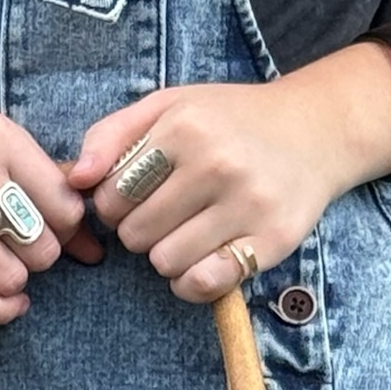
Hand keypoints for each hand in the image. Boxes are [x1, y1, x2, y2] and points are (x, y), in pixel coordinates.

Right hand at [0, 75, 103, 322]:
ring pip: (10, 277)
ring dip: (13, 284)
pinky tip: (2, 304)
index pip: (65, 206)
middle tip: (16, 251)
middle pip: (42, 248)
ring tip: (0, 271)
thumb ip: (40, 185)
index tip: (48, 231)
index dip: (66, 230)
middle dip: (37, 259)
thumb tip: (94, 248)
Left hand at [68, 55, 390, 300]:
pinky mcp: (270, 241)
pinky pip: (204, 284)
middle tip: (166, 216)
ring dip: (168, 257)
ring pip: (166, 263)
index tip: (138, 197)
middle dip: (141, 232)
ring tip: (188, 233)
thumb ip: (112, 134)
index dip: (115, 205)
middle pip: (136, 235)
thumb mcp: (169, 105)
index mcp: (186, 127)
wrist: (315, 130)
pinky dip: (192, 282)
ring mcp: (247, 205)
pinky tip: (200, 262)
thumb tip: (75, 178)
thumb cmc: (230, 120)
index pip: (113, 195)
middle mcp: (217, 164)